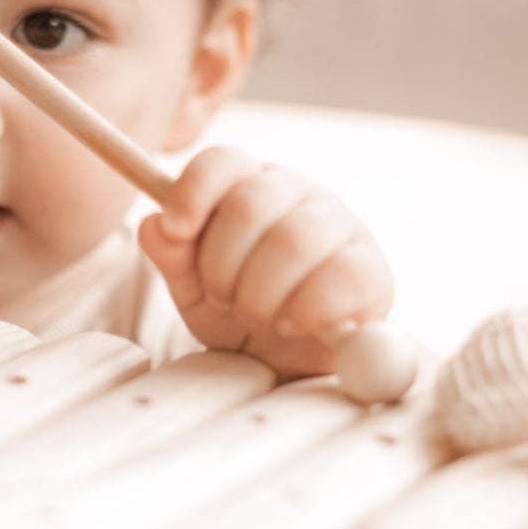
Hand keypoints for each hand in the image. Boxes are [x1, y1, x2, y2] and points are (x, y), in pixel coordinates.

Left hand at [138, 146, 393, 379]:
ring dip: (261, 292)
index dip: (194, 190)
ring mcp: (341, 227)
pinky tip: (292, 325)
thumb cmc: (240, 317)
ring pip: (295, 238)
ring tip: (256, 318)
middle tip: (223, 298)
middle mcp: (297, 195)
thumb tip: (154, 226)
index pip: (223, 161)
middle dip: (223, 263)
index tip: (175, 229)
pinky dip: (306, 309)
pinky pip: (343, 276)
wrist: (288, 367)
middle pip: (252, 201)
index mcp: (250, 186)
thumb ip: (175, 260)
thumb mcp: (195, 293)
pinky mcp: (373, 270)